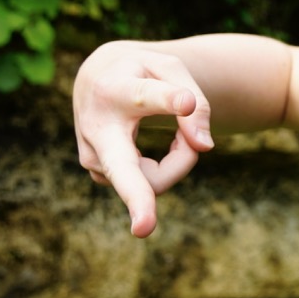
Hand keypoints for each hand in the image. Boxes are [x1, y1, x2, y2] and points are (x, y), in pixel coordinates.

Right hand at [73, 41, 214, 237]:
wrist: (97, 77)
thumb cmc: (142, 72)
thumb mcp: (171, 68)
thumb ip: (195, 103)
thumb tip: (204, 146)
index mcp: (117, 89)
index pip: (146, 97)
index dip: (169, 101)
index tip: (186, 101)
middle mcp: (97, 127)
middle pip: (121, 168)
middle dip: (136, 198)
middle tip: (145, 228)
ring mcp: (94, 157)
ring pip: (153, 179)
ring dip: (181, 158)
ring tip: (182, 131)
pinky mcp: (101, 174)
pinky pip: (152, 183)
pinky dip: (171, 165)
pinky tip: (168, 142)